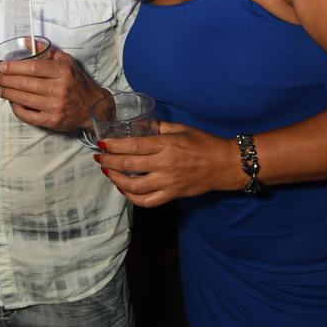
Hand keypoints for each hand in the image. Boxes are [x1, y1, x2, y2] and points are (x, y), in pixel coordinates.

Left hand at [0, 47, 108, 130]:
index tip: (3, 66)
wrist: (92, 107)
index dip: (14, 67)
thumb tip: (28, 41)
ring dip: (8, 93)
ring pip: (24, 99)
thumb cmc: (77, 83)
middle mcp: (60, 89)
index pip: (33, 68)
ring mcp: (56, 107)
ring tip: (1, 89)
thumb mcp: (67, 62)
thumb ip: (47, 52)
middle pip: (25, 84)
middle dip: (7, 80)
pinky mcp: (53, 121)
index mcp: (63, 72)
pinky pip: (29, 115)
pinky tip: (13, 102)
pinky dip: (17, 109)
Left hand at [95, 121, 238, 206]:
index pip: (133, 145)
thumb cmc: (205, 144)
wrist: (226, 165)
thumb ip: (159, 127)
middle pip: (128, 165)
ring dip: (116, 180)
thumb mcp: (181, 129)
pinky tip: (124, 190)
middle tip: (99, 158)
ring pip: (134, 186)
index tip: (102, 144)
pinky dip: (132, 198)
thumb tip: (140, 125)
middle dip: (108, 162)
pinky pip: (147, 201)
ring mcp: (168, 182)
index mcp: (167, 144)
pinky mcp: (173, 195)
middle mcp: (165, 164)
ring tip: (108, 173)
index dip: (114, 146)